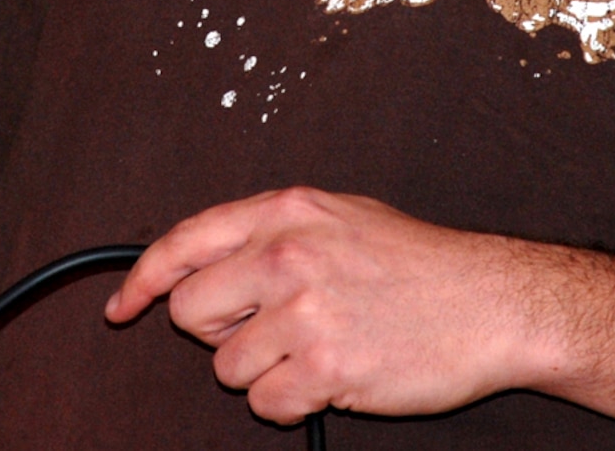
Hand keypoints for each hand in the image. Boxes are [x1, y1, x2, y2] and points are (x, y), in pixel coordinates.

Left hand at [104, 187, 529, 423]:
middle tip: (270, 331)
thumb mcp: (340, 216)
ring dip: (263, 371)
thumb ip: (271, 232)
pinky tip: (330, 377)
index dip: (143, 281)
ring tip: (317, 349)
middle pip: (191, 312)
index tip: (124, 307)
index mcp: (286, 211)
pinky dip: (290, 403)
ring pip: (226, 367)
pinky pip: (265, 404)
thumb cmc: (418, 264)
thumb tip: (203, 261)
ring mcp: (305, 310)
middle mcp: (286, 255)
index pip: (184, 242)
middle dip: (220, 332)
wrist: (490, 301)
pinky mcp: (327, 366)